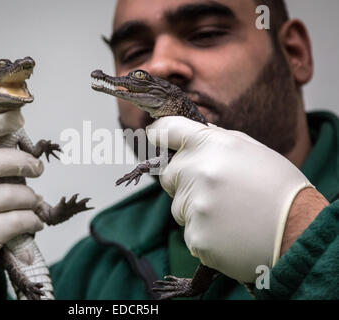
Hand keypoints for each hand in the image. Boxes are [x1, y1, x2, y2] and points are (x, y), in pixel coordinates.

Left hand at [146, 116, 312, 282]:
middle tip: (216, 191)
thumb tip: (188, 135)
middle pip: (168, 175)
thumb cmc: (278, 188)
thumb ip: (216, 140)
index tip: (154, 135)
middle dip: (183, 181)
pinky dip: (205, 234)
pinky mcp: (196, 237)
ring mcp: (195, 206)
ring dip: (195, 210)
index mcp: (212, 145)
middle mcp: (198, 172)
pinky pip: (189, 232)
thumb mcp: (252, 150)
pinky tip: (229, 233)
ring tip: (229, 215)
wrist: (300, 233)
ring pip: (178, 207)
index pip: (168, 130)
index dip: (159, 133)